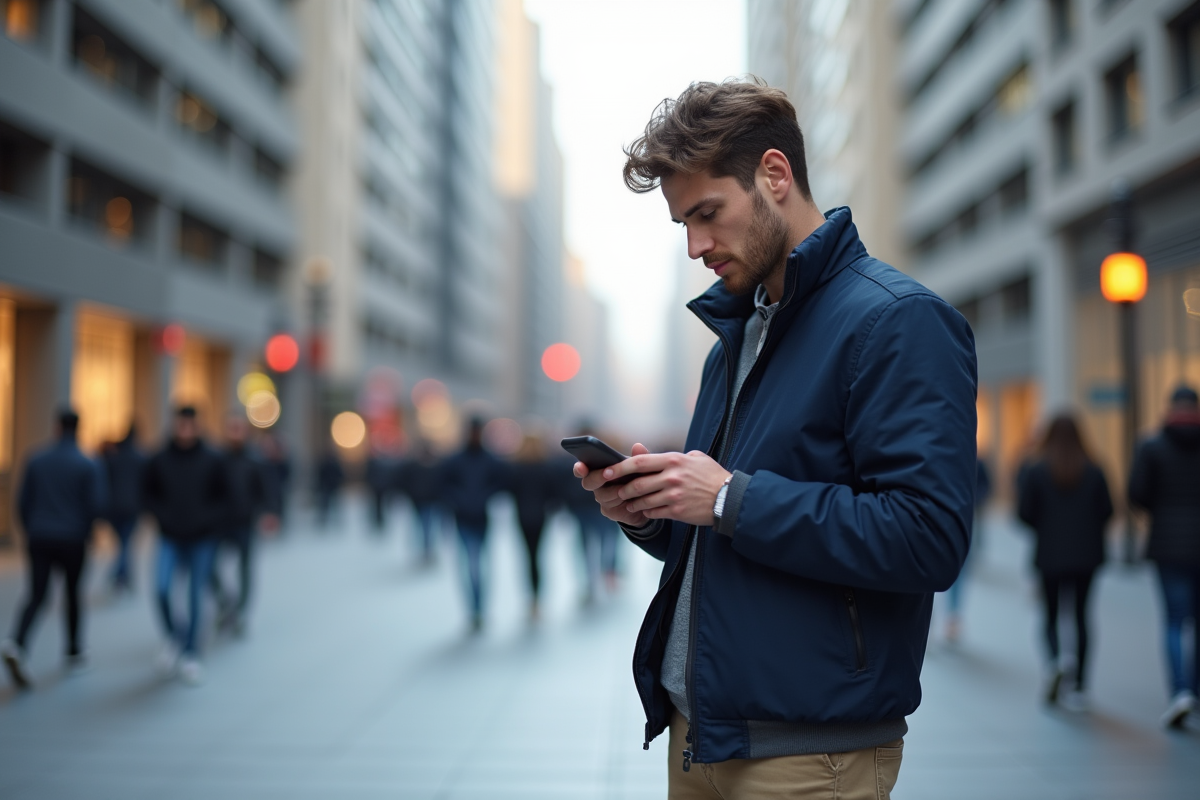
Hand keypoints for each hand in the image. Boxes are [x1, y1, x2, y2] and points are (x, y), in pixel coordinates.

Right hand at [574, 443, 653, 526]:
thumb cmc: (640, 479)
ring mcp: (602, 499)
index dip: (579, 468)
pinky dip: (622, 502)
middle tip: (607, 474)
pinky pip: (612, 508)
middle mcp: (597, 485)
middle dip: (597, 477)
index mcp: (599, 470)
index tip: (581, 466)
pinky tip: (632, 499)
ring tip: (627, 486)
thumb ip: (640, 457)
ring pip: (602, 495)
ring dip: (614, 490)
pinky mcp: (610, 512)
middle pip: (588, 482)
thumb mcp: (642, 467)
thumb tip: (638, 446)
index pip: (583, 468)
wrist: (649, 501)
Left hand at [610, 450, 730, 526]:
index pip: (639, 462)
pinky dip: (647, 512)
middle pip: (637, 484)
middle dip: (623, 489)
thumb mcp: (694, 457)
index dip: (619, 468)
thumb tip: (647, 452)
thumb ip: (671, 456)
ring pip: (643, 501)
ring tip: (629, 504)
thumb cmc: (712, 475)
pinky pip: (654, 512)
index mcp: (674, 460)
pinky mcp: (677, 512)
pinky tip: (646, 510)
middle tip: (617, 492)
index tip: (607, 472)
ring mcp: (673, 496)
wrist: (729, 498)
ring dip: (632, 503)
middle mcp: (672, 477)